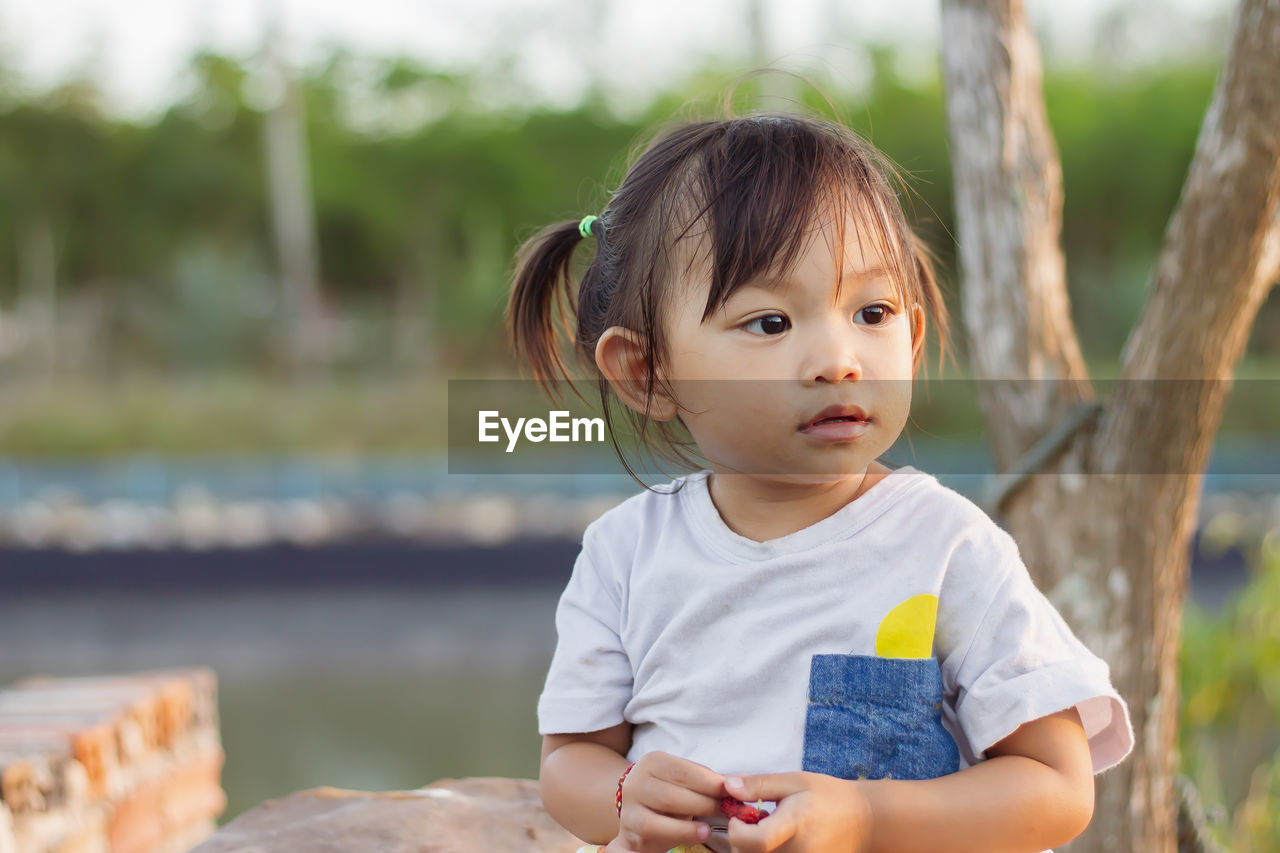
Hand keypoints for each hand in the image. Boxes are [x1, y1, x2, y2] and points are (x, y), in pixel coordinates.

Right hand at [605, 751, 724, 852]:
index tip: (730, 792)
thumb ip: (711, 781)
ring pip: (652, 823)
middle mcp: (635, 784)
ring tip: (706, 832)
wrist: (639, 804)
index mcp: (652, 763)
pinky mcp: (626, 836)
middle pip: (668, 797)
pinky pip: (630, 846)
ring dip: (683, 829)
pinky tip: (677, 846)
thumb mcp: (688, 779)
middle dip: (701, 805)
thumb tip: (742, 782)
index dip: (708, 783)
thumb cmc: (673, 789)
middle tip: (725, 812)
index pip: (682, 772)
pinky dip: (646, 848)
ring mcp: (628, 812)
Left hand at [722, 772, 871, 852]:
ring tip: (766, 831)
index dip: (737, 831)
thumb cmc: (828, 796)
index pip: (754, 841)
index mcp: (794, 825)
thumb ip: (760, 785)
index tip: (738, 818)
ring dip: (752, 849)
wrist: (863, 821)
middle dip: (740, 841)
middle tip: (752, 823)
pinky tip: (777, 842)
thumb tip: (728, 786)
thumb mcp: (794, 781)